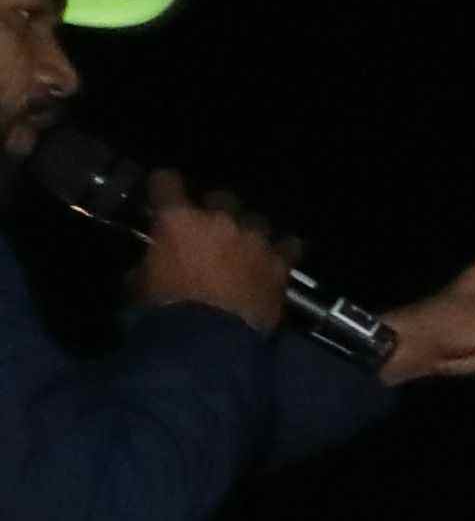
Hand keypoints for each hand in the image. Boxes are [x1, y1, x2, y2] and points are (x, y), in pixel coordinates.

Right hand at [131, 180, 288, 333]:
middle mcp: (219, 220)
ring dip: (248, 230)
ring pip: (256, 219)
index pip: (167, 182)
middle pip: (221, 197)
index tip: (164, 191)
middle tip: (209, 228)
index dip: (165, 185)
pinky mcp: (279, 262)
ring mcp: (254, 239)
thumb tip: (151, 264)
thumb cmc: (164, 310)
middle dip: (214, 208)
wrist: (208, 339)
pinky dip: (282, 250)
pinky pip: (289, 245)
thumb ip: (148, 264)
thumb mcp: (139, 285)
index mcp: (178, 219)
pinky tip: (277, 256)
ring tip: (245, 245)